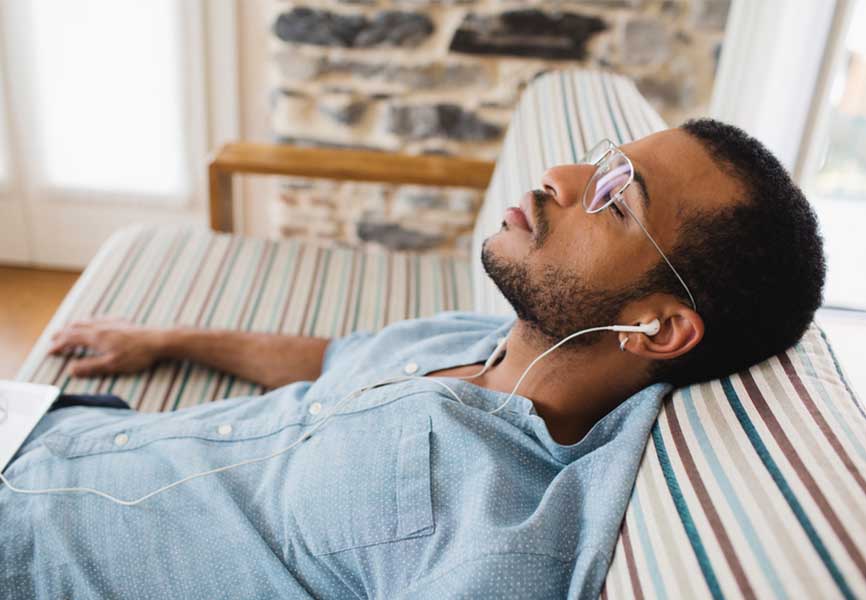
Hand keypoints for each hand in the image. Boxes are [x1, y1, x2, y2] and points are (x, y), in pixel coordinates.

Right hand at [47, 317, 165, 376]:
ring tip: (68, 329)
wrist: (159, 341)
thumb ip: (91, 367)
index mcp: (96, 337)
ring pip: (87, 321)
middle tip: (53, 339)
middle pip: (76, 327)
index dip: (59, 345)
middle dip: (62, 334)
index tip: (50, 351)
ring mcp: (112, 322)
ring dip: (74, 325)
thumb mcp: (112, 365)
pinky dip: (89, 321)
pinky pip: (100, 318)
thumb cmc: (137, 355)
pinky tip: (94, 323)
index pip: (71, 339)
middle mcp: (101, 326)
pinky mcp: (122, 322)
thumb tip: (70, 370)